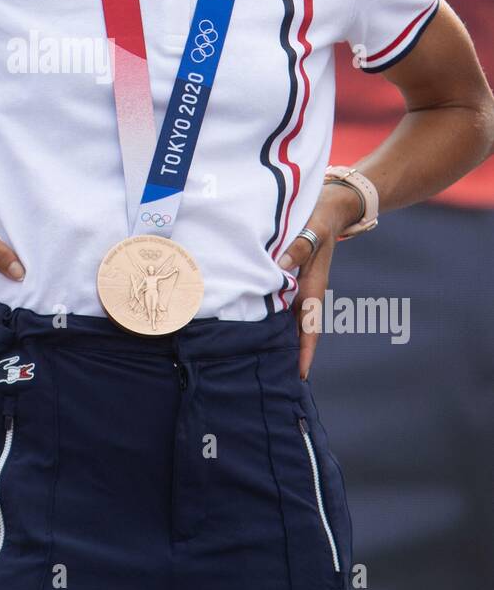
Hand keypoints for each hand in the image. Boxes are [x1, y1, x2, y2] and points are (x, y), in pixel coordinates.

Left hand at [276, 183, 362, 380]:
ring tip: (263, 364)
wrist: (331, 207)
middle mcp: (307, 291)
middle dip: (289, 355)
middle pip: (297, 330)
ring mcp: (299, 287)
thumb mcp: (312, 229)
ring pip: (289, 320)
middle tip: (274, 381)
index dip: (305, 350)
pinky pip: (283, 305)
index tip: (301, 375)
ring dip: (280, 339)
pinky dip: (274, 319)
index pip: (309, 325)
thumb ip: (300, 246)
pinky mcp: (292, 279)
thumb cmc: (320, 219)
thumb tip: (282, 264)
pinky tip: (258, 329)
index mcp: (313, 286)